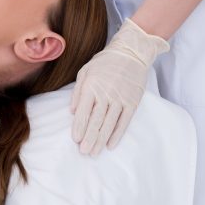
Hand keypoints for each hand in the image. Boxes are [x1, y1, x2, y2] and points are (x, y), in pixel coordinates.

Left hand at [69, 17, 169, 155]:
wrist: (131, 52)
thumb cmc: (105, 62)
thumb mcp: (86, 70)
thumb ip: (78, 91)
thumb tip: (72, 111)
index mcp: (92, 85)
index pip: (83, 111)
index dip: (79, 127)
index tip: (75, 139)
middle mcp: (106, 93)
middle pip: (96, 121)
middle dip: (88, 138)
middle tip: (83, 152)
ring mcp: (120, 98)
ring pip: (109, 124)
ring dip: (100, 140)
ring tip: (94, 152)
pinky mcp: (132, 102)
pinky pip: (124, 122)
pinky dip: (117, 135)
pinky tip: (110, 145)